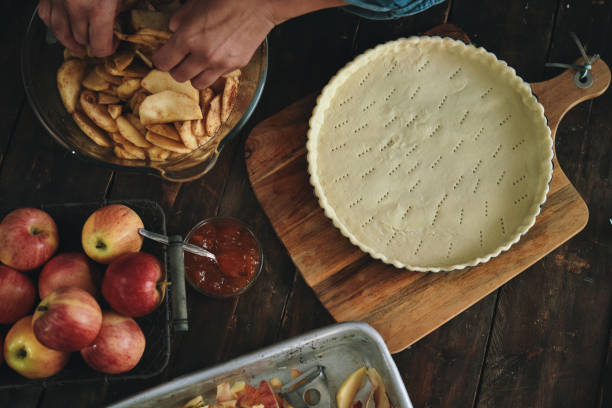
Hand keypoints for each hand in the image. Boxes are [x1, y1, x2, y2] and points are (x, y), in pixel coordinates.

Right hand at [38, 0, 120, 56]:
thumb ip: (116, 9)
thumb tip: (115, 21)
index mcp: (97, 8)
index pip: (100, 47)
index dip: (108, 49)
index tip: (112, 43)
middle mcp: (75, 6)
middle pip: (81, 40)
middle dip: (92, 42)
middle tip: (101, 37)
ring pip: (60, 32)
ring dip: (71, 40)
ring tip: (80, 43)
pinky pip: (46, 16)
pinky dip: (54, 24)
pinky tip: (62, 26)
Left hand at [152, 0, 276, 88]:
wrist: (260, 3)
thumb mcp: (197, 2)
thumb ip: (180, 18)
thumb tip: (173, 28)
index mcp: (188, 37)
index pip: (163, 62)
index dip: (161, 59)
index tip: (163, 55)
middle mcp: (203, 55)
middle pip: (178, 76)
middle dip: (176, 68)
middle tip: (180, 59)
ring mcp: (220, 63)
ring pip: (197, 83)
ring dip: (194, 75)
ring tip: (197, 63)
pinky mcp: (235, 66)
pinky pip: (217, 76)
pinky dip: (213, 71)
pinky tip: (216, 57)